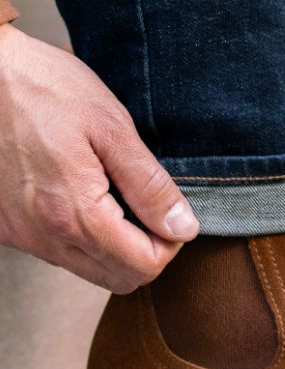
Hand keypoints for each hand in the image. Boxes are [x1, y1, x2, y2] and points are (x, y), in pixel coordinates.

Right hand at [0, 25, 198, 292]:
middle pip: (119, 279)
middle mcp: (42, 235)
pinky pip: (59, 253)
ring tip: (121, 195)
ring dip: (118, 247)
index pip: (143, 266)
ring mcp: (20, 234)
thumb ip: (149, 185)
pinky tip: (90, 195)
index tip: (171, 208)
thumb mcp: (112, 127)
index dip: (171, 242)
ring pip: (89, 270)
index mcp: (73, 212)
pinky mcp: (6, 227)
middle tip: (152, 204)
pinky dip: (85, 238)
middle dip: (149, 250)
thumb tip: (183, 227)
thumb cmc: (45, 89)